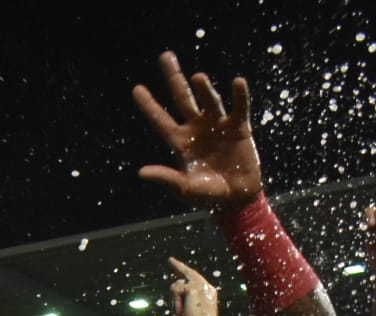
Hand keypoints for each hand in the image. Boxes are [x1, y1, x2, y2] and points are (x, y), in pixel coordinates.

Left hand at [133, 51, 261, 210]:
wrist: (236, 199)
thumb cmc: (207, 195)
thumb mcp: (184, 188)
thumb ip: (165, 178)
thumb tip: (141, 173)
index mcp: (180, 142)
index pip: (160, 120)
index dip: (149, 105)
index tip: (136, 88)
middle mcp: (197, 128)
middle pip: (182, 98)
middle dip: (173, 78)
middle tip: (165, 56)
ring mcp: (217, 125)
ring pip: (209, 101)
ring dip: (204, 89)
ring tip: (197, 77)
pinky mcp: (238, 127)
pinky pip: (239, 108)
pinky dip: (239, 96)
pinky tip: (237, 82)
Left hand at [167, 257, 219, 315]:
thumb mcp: (186, 315)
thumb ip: (181, 301)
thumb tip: (175, 287)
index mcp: (208, 294)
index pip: (195, 280)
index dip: (186, 274)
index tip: (181, 270)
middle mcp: (206, 287)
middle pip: (188, 273)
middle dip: (178, 265)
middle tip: (170, 259)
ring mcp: (201, 285)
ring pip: (176, 286)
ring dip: (175, 301)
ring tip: (184, 313)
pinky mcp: (193, 286)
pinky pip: (174, 290)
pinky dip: (175, 302)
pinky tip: (183, 309)